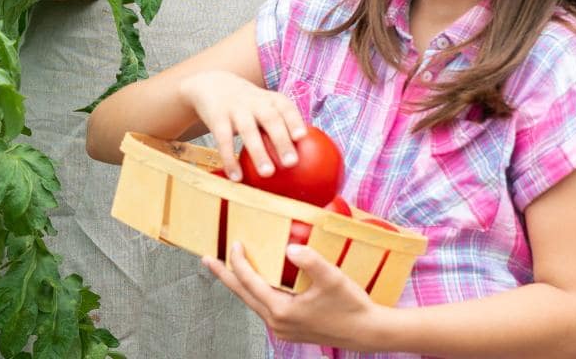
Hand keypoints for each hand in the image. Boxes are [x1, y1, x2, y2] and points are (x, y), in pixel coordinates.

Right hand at [176, 68, 307, 181]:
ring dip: (258, 152)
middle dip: (281, 140)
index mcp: (271, 100)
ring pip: (248, 130)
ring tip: (268, 173)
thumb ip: (281, 126)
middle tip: (291, 162)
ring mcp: (235, 108)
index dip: (294, 120)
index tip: (301, 136)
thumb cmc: (249, 105)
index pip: (285, 107)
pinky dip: (230, 159)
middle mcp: (255, 102)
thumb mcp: (265, 105)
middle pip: (270, 119)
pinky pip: (223, 139)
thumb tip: (306, 164)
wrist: (212, 84)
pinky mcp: (217, 118)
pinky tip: (236, 177)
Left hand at [203, 239, 389, 349]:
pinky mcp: (290, 329)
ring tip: (228, 269)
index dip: (239, 261)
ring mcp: (282, 328)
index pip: (249, 282)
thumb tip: (290, 248)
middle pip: (243, 294)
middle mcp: (277, 323)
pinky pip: (265, 307)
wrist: (368, 332)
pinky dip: (256, 292)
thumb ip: (311, 261)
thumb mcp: (333, 279)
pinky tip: (258, 283)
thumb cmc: (351, 306)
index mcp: (281, 311)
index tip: (234, 243)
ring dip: (240, 284)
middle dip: (225, 275)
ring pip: (253, 302)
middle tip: (207, 260)